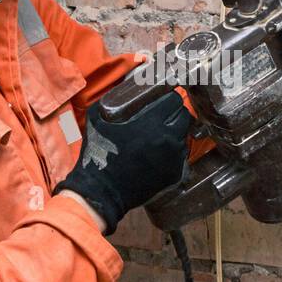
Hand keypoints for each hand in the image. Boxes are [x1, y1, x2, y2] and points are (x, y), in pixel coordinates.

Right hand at [55, 91, 191, 233]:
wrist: (102, 190)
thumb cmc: (99, 154)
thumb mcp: (96, 118)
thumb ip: (108, 100)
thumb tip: (118, 91)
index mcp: (152, 121)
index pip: (174, 100)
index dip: (169, 97)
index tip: (163, 99)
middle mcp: (168, 138)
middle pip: (184, 116)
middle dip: (175, 113)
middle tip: (163, 116)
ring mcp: (174, 158)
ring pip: (184, 136)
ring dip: (175, 133)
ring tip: (160, 136)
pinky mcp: (175, 174)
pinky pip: (181, 157)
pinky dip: (173, 153)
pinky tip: (160, 154)